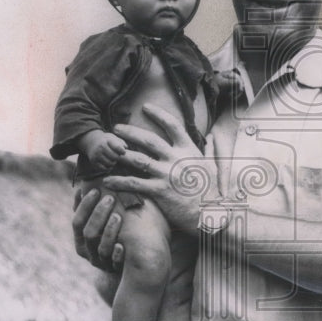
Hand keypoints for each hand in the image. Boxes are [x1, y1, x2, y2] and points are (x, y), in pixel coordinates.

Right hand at [71, 187, 124, 270]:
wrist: (127, 261)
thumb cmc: (111, 235)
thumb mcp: (98, 223)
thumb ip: (90, 209)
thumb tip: (81, 188)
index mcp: (80, 240)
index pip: (77, 222)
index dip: (85, 206)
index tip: (96, 190)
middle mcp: (88, 252)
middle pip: (89, 234)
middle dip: (98, 215)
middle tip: (110, 198)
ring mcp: (102, 262)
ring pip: (102, 248)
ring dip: (109, 231)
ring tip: (118, 215)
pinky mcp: (116, 269)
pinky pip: (115, 263)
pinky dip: (117, 254)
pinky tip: (122, 245)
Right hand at [80, 130, 127, 170]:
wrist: (91, 141)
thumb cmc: (105, 140)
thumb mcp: (113, 137)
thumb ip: (121, 142)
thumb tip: (126, 148)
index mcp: (107, 141)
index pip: (118, 148)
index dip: (122, 151)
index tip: (123, 152)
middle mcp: (101, 148)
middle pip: (115, 157)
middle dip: (118, 158)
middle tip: (117, 156)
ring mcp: (96, 155)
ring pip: (110, 164)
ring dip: (113, 163)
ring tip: (112, 159)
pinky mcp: (93, 161)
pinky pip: (104, 168)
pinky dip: (108, 168)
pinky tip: (108, 164)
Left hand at [104, 104, 217, 232]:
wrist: (211, 214)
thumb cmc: (213, 191)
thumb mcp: (214, 166)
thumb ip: (211, 150)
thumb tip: (213, 135)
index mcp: (189, 150)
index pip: (173, 125)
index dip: (159, 114)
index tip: (146, 107)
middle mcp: (176, 159)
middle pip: (149, 140)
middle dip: (130, 132)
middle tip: (116, 128)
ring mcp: (166, 175)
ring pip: (138, 159)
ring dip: (121, 154)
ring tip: (108, 150)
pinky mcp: (159, 191)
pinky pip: (135, 184)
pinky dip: (119, 181)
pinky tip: (107, 180)